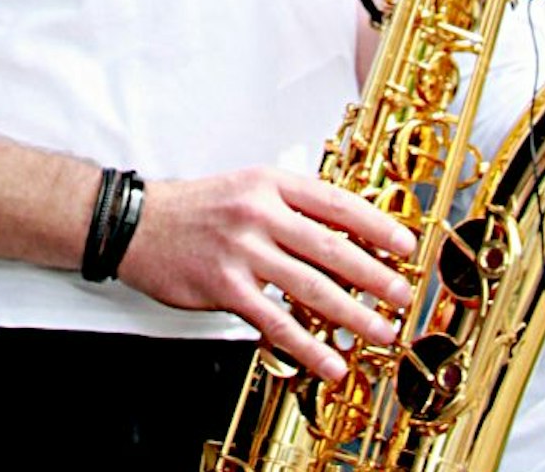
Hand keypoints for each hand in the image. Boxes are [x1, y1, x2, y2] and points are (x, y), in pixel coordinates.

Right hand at [115, 167, 415, 381]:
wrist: (139, 224)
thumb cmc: (196, 208)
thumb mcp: (246, 188)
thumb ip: (290, 207)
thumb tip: (342, 235)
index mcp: (268, 183)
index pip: (334, 202)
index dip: (375, 224)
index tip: (405, 245)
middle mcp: (259, 212)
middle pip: (330, 246)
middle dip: (374, 274)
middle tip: (402, 294)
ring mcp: (242, 249)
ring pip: (311, 286)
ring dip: (353, 314)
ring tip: (381, 332)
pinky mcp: (226, 286)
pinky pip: (277, 322)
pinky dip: (309, 346)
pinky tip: (330, 362)